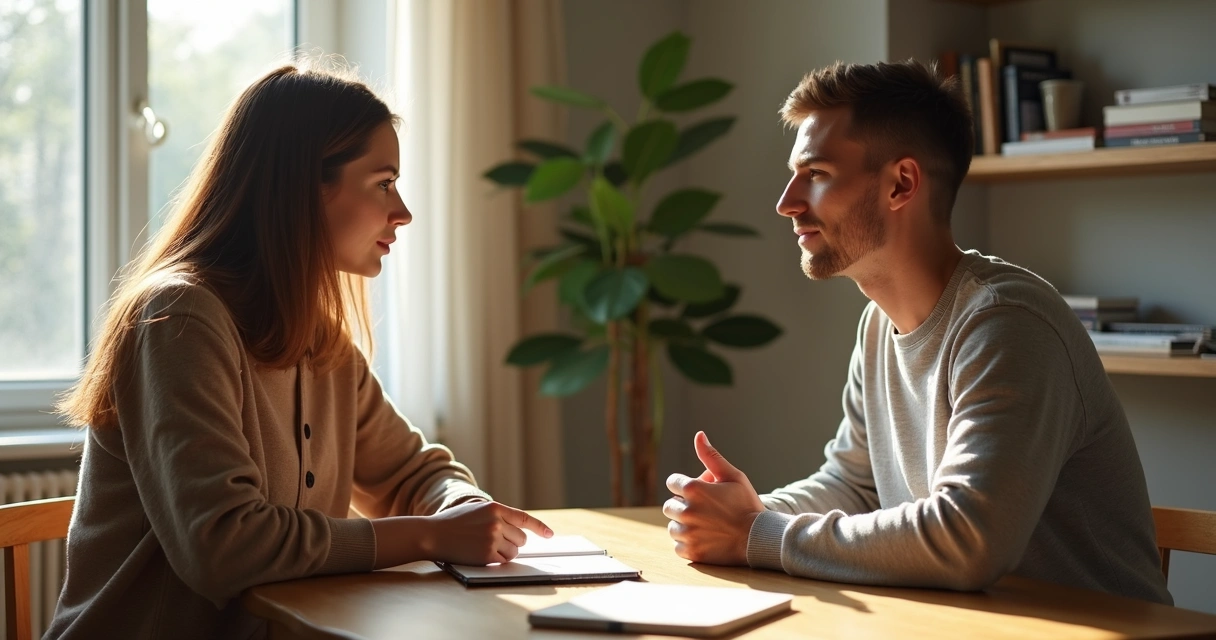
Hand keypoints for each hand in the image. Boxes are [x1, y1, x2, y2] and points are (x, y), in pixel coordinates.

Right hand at [372, 501, 551, 568]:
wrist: (432, 534)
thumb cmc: (452, 523)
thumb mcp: (476, 510)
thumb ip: (497, 516)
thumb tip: (518, 529)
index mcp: (495, 508)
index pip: (524, 518)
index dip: (539, 527)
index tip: (550, 535)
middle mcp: (497, 521)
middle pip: (521, 538)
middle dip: (512, 542)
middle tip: (494, 542)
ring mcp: (492, 537)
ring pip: (514, 551)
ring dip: (505, 553)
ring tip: (485, 547)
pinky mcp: (487, 554)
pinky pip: (504, 561)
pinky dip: (497, 561)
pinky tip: (482, 555)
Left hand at [664, 431, 764, 565]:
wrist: (760, 538)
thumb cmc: (748, 504)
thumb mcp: (733, 476)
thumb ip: (711, 457)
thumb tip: (699, 435)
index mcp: (694, 489)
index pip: (673, 482)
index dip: (686, 486)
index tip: (700, 492)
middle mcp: (687, 511)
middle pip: (670, 505)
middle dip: (683, 505)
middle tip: (704, 510)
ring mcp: (688, 533)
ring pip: (673, 526)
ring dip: (684, 525)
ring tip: (705, 525)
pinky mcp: (692, 551)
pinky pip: (678, 546)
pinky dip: (688, 543)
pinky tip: (704, 539)